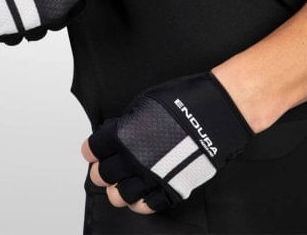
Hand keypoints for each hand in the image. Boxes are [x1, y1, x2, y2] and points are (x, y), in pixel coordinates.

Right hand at [0, 0, 84, 44]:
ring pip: (32, 33)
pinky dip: (7, 27)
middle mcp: (53, 16)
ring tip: (14, 3)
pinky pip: (9, 38)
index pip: (72, 9)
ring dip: (26, 22)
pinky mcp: (2, 29)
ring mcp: (28, 25)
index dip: (59, 0)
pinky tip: (2, 10)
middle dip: (44, 13)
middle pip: (53, 23)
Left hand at [81, 71, 254, 213]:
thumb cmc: (184, 101)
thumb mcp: (145, 102)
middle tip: (104, 168)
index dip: (92, 150)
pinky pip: (148, 206)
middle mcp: (133, 161)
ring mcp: (151, 178)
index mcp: (123, 136)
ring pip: (120, 196)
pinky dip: (140, 204)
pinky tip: (140, 196)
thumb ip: (127, 122)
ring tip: (120, 185)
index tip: (93, 151)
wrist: (215, 113)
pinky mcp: (170, 189)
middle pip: (103, 175)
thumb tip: (116, 132)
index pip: (94, 149)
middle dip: (101, 171)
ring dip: (117, 191)